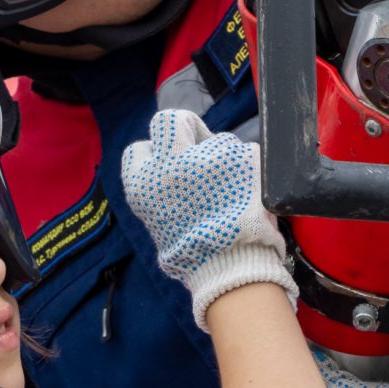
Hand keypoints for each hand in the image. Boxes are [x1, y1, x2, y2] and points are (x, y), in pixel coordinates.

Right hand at [119, 109, 295, 326]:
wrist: (231, 267)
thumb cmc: (193, 255)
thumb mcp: (158, 224)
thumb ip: (158, 193)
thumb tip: (165, 174)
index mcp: (144, 183)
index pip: (139, 149)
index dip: (155, 154)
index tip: (168, 164)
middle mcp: (170, 163)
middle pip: (169, 120)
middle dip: (185, 129)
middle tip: (198, 148)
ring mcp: (207, 156)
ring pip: (216, 141)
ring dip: (223, 158)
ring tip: (232, 191)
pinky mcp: (241, 157)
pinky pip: (245, 153)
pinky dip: (248, 169)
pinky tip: (249, 193)